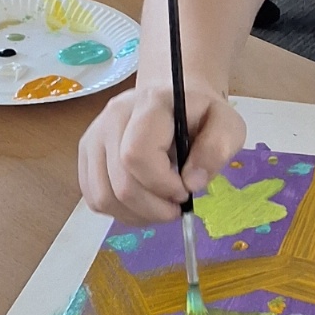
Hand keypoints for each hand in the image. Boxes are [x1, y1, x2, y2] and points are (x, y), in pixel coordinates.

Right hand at [78, 83, 244, 224]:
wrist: (173, 100)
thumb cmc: (201, 115)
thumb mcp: (227, 126)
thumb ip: (217, 150)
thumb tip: (191, 183)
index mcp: (149, 105)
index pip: (136, 155)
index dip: (162, 185)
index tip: (185, 190)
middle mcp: (113, 117)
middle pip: (120, 184)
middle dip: (153, 208)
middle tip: (176, 206)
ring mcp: (94, 136)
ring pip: (103, 197)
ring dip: (136, 215)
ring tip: (161, 207)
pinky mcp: (86, 154)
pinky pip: (94, 198)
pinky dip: (120, 212)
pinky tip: (143, 203)